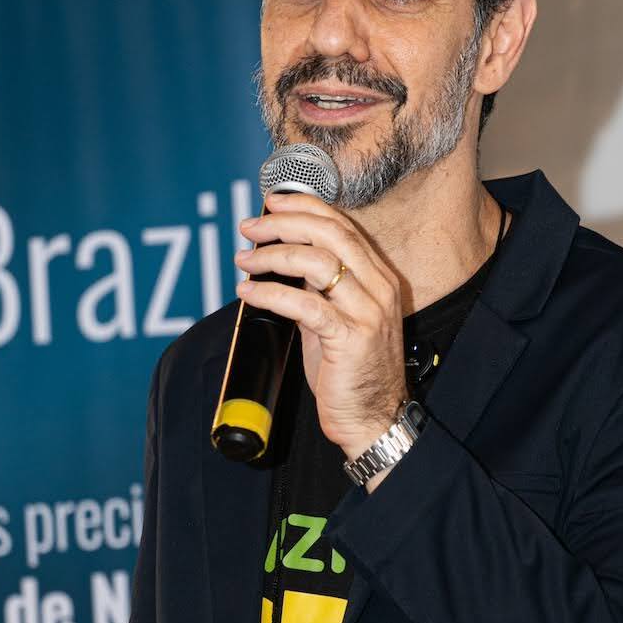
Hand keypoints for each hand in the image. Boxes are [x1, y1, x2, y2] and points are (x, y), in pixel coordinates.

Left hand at [235, 191, 406, 458]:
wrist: (372, 419)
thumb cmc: (350, 372)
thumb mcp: (334, 319)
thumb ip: (316, 289)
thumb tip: (282, 262)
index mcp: (378, 278)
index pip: (342, 227)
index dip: (305, 207)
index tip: (272, 203)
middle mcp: (379, 289)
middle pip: (331, 235)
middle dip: (285, 223)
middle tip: (250, 227)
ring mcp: (368, 312)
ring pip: (317, 263)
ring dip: (273, 255)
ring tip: (243, 259)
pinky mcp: (351, 338)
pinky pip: (305, 304)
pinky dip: (271, 293)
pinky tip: (249, 292)